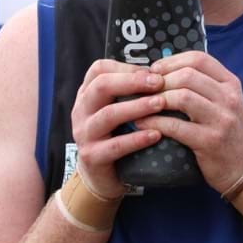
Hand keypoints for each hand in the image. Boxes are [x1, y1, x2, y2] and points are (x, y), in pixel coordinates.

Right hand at [70, 59, 166, 198]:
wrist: (102, 176)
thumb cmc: (116, 134)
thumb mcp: (118, 108)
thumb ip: (131, 91)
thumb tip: (162, 71)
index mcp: (87, 94)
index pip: (99, 69)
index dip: (126, 67)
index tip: (152, 70)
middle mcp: (81, 110)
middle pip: (101, 86)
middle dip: (132, 82)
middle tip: (159, 83)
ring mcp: (84, 134)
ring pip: (108, 115)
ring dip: (137, 107)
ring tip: (161, 104)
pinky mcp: (92, 156)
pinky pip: (115, 146)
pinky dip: (137, 139)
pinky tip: (156, 134)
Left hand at [135, 50, 242, 193]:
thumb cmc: (228, 131)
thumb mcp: (225, 101)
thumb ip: (203, 85)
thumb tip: (163, 72)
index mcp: (230, 83)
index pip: (199, 59)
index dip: (172, 61)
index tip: (155, 70)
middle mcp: (228, 98)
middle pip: (188, 75)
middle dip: (161, 81)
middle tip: (145, 89)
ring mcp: (220, 119)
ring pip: (182, 97)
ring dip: (156, 100)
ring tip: (142, 105)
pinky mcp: (209, 141)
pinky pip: (176, 126)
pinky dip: (155, 122)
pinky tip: (143, 123)